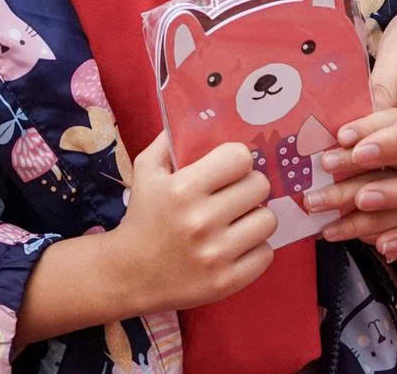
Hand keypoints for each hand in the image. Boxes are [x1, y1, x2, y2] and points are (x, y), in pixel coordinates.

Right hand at [105, 134, 275, 315]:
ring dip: (255, 219)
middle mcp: (202, 220)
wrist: (128, 275)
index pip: (241, 158)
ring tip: (237, 222)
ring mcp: (216, 254)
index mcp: (184, 189)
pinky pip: (266, 254)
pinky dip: (255, 250)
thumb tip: (193, 115)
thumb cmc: (143, 218)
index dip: (237, 162)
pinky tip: (236, 247)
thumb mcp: (146, 171)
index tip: (229, 171)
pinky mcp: (227, 282)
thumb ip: (169, 140)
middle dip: (249, 188)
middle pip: (260, 186)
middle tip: (235, 196)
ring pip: (268, 220)